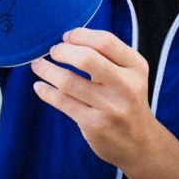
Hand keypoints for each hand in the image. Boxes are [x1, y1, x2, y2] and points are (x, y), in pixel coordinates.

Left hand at [31, 28, 153, 171]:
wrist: (140, 143)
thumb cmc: (126, 100)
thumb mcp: (129, 74)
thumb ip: (106, 56)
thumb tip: (67, 39)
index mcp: (136, 67)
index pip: (105, 41)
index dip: (80, 35)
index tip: (66, 37)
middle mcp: (126, 86)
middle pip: (86, 58)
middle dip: (63, 51)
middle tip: (53, 51)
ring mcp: (111, 107)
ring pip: (69, 81)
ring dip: (47, 70)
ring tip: (38, 65)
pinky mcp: (95, 125)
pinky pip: (63, 102)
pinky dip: (46, 92)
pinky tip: (40, 86)